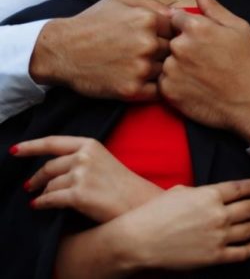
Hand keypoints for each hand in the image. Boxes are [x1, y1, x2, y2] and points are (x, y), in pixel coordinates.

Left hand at [13, 135, 161, 222]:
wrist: (136, 202)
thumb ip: (79, 157)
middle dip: (36, 177)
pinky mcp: (79, 194)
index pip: (53, 142)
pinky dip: (42, 203)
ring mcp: (81, 175)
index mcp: (89, 143)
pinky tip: (38, 205)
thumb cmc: (120, 183)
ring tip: (41, 198)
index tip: (16, 150)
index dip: (31, 146)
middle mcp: (84, 156)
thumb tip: (52, 168)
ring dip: (43, 192)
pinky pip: (51, 198)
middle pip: (49, 166)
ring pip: (50, 184)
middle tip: (29, 185)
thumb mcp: (101, 159)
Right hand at [30, 0, 172, 100]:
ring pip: (167, 71)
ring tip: (145, 66)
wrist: (62, 50)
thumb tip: (178, 14)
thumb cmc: (92, 21)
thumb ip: (152, 3)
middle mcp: (147, 43)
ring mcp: (140, 68)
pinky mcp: (132, 90)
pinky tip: (143, 80)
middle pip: (174, 50)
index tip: (161, 37)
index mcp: (147, 19)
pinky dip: (155, 88)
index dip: (171, 33)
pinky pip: (158, 91)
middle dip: (167, 51)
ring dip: (161, 70)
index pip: (178, 28)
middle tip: (152, 53)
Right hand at [116, 179, 249, 270]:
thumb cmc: (156, 212)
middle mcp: (218, 214)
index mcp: (209, 194)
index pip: (238, 188)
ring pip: (249, 230)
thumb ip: (199, 192)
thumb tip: (209, 196)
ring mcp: (218, 236)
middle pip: (249, 208)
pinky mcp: (214, 256)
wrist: (142, 239)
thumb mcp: (179, 191)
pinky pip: (239, 252)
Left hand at [159, 0, 249, 143]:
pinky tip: (193, 86)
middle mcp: (179, 46)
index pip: (175, 18)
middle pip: (169, 39)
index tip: (199, 40)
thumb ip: (212, 6)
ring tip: (199, 75)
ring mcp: (172, 70)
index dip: (186, 28)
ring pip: (165, 61)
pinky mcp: (168, 91)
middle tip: (201, 60)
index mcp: (195, 27)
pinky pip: (163, 81)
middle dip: (181, 46)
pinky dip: (174, 84)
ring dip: (176, 65)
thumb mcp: (237, 27)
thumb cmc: (246, 62)